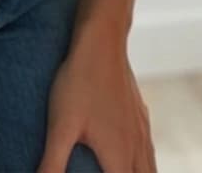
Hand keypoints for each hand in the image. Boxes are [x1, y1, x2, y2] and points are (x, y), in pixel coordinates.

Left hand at [38, 30, 154, 172]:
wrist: (103, 42)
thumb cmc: (79, 83)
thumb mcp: (60, 127)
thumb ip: (52, 164)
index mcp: (118, 154)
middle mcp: (135, 144)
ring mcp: (141, 128)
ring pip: (149, 167)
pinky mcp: (139, 115)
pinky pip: (148, 150)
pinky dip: (145, 165)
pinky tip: (137, 161)